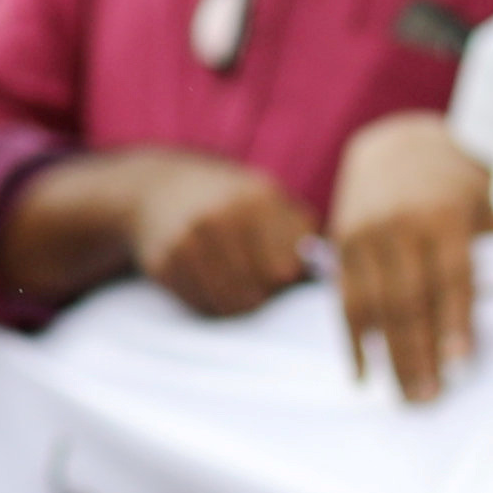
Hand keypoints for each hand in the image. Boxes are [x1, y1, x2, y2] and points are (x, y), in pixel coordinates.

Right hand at [119, 154, 314, 320]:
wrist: (159, 187)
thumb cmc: (229, 199)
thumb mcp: (267, 197)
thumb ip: (301, 230)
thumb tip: (334, 273)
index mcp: (256, 199)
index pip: (284, 271)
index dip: (286, 279)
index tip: (281, 271)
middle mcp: (220, 218)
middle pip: (257, 292)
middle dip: (262, 293)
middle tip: (256, 279)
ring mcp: (188, 240)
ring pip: (230, 305)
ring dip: (238, 302)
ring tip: (236, 281)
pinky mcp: (165, 262)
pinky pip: (201, 305)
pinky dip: (210, 301)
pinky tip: (208, 279)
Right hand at [331, 111, 492, 403]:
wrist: (397, 143)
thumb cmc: (455, 186)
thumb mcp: (483, 207)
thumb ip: (487, 255)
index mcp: (443, 215)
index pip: (451, 277)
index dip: (455, 321)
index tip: (460, 362)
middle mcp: (399, 224)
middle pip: (408, 300)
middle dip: (419, 353)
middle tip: (429, 398)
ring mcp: (365, 233)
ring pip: (372, 306)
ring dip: (387, 357)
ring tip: (404, 395)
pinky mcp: (341, 243)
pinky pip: (344, 300)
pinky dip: (353, 341)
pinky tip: (364, 374)